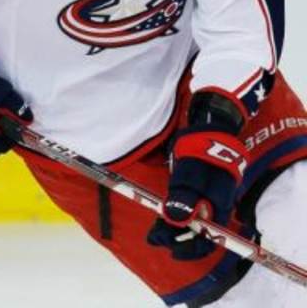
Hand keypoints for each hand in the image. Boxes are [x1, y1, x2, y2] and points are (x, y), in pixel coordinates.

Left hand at [147, 126, 248, 259]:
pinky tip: (167, 215)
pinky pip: (195, 210)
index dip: (188, 248)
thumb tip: (176, 222)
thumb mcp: (189, 172)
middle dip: (178, 239)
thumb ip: (184, 196)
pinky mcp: (207, 189)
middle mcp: (219, 205)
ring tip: (157, 231)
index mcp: (218, 205)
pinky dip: (180, 215)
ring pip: (197, 222)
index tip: (166, 248)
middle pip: (201, 233)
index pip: (208, 239)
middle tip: (156, 238)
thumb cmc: (200, 148)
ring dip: (177, 229)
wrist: (211, 125)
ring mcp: (214, 197)